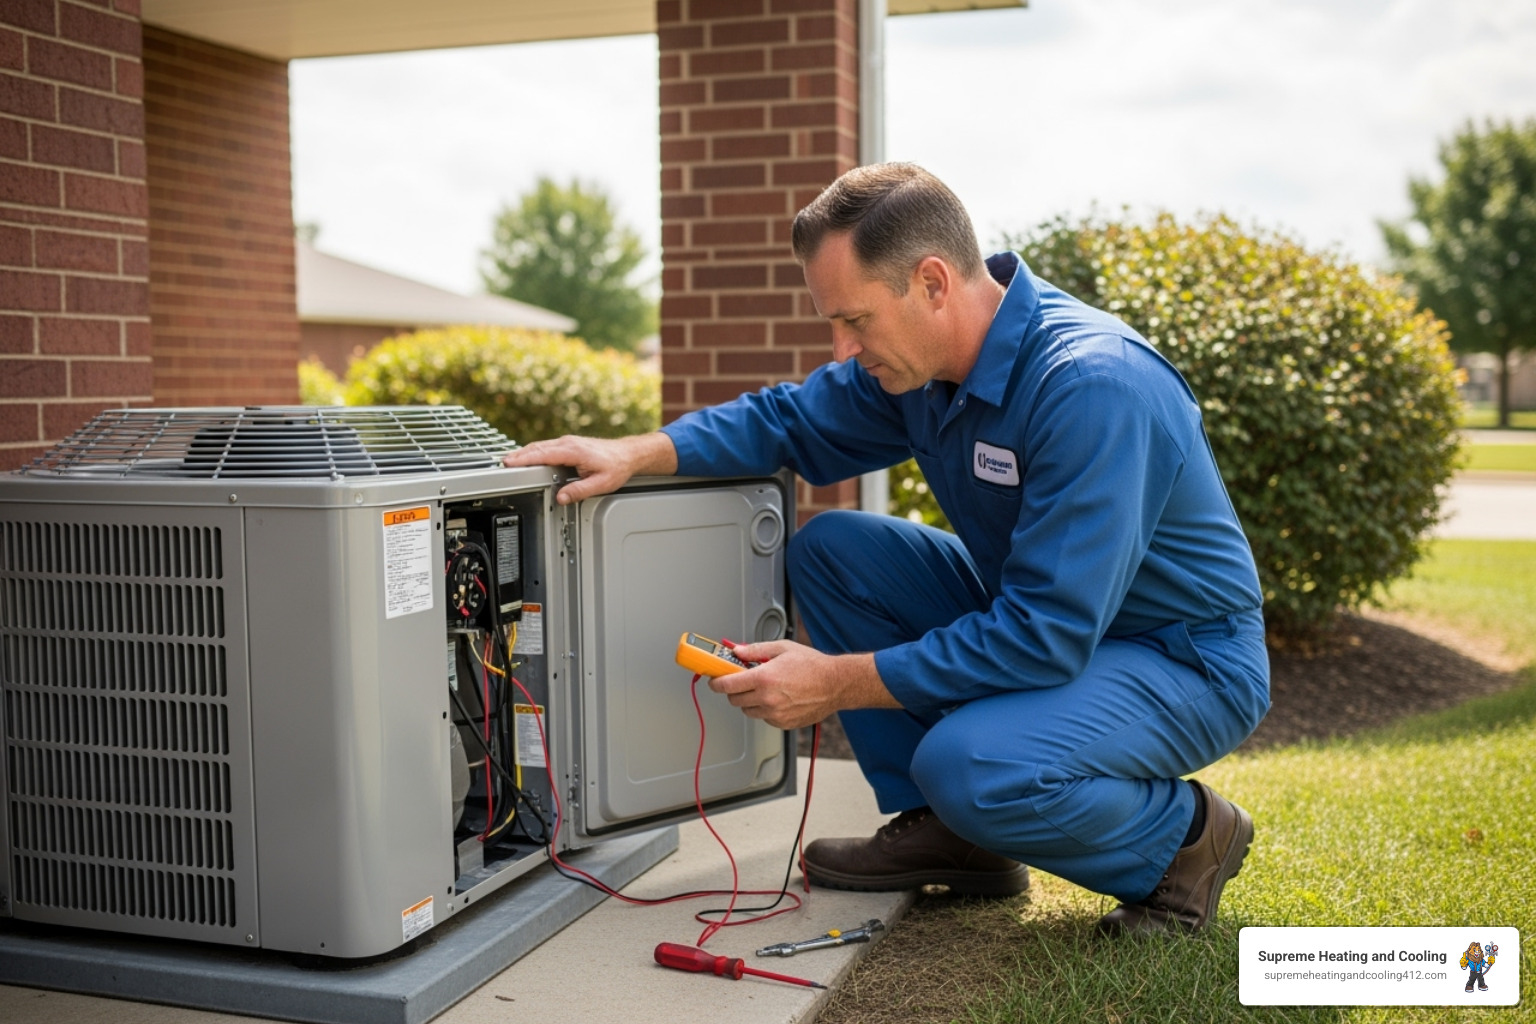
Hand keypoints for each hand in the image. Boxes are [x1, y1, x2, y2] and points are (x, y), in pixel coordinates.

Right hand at [501, 432, 676, 504]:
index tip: (509, 462)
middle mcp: (568, 443)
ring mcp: (567, 442)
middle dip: (518, 456)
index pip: (542, 454)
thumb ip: (579, 491)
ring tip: (508, 463)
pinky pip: (546, 448)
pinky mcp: (568, 445)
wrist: (628, 454)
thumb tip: (561, 497)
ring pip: (540, 447)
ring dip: (524, 454)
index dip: (524, 459)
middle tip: (501, 464)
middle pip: (536, 448)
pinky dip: (533, 453)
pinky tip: (527, 459)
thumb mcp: (601, 484)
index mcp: (573, 451)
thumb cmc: (617, 466)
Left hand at [705, 641, 897, 729]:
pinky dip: (765, 709)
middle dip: (734, 689)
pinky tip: (777, 697)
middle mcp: (767, 698)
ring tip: (764, 688)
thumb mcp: (782, 648)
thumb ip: (755, 650)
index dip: (716, 682)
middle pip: (734, 699)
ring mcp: (774, 713)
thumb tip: (737, 651)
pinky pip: (764, 718)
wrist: (835, 684)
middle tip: (742, 680)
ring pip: (747, 711)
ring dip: (749, 701)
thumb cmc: (813, 665)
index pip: (726, 685)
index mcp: (763, 678)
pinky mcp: (782, 723)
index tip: (714, 680)